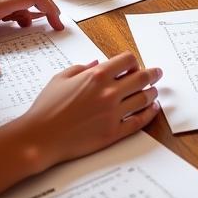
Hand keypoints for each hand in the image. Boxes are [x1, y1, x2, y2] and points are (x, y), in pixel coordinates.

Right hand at [20, 52, 161, 169]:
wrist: (40, 137)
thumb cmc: (46, 107)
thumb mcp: (60, 78)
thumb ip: (81, 68)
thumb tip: (96, 62)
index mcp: (96, 76)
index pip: (127, 60)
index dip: (133, 62)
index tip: (133, 66)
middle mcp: (109, 92)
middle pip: (142, 78)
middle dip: (152, 74)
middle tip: (157, 73)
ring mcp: (113, 113)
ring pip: (144, 99)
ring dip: (152, 93)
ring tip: (154, 92)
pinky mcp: (114, 132)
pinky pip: (139, 121)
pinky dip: (149, 114)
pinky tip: (152, 109)